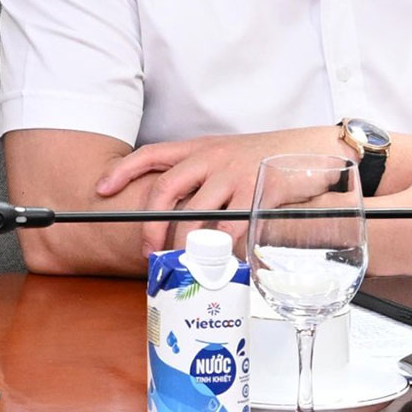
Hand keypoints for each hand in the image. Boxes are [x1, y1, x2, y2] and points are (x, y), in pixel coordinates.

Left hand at [95, 127, 337, 252]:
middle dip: (151, 225)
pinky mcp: (258, 194)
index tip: (100, 189)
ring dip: (184, 245)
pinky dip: (223, 249)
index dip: (122, 171)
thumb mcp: (223, 156)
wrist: (310, 149)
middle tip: (148, 250)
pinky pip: (233, 228)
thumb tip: (170, 210)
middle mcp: (211, 158)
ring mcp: (234, 175)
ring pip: (196, 215)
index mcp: (198, 148)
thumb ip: (197, 177)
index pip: (151, 154)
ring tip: (181, 263)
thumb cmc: (261, 159)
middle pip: (166, 191)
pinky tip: (220, 261)